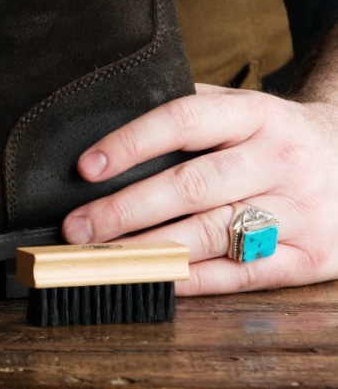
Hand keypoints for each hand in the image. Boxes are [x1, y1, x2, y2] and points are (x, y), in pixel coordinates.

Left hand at [61, 84, 337, 293]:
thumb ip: (189, 111)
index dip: (131, 143)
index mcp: (256, 114)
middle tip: (77, 227)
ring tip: (102, 258)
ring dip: (150, 249)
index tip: (86, 167)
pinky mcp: (312, 256)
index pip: (183, 122)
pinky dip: (193, 280)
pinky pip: (243, 274)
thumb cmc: (277, 135)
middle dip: (125, 209)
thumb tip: (108, 122)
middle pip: (191, 186)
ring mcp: (300, 210)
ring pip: (213, 233)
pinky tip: (154, 279)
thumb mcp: (244, 108)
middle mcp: (279, 160)